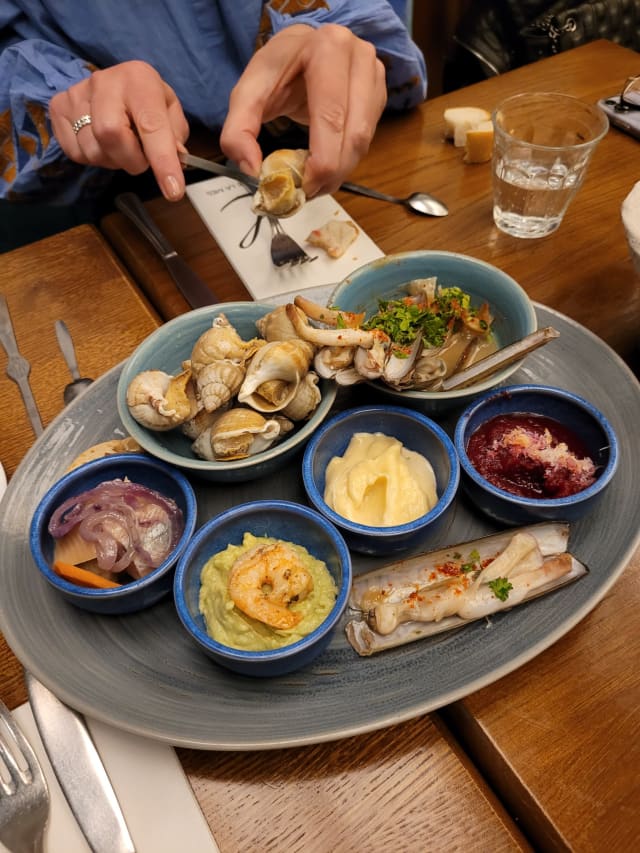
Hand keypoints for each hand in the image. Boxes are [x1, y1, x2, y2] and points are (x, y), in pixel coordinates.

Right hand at [49, 61, 189, 200]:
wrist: (116, 83)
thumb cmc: (146, 100)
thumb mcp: (170, 112)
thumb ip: (176, 137)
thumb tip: (176, 162)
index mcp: (139, 79)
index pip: (151, 125)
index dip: (163, 161)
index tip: (173, 190)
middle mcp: (104, 82)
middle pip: (111, 135)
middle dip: (131, 160)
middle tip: (141, 160)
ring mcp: (76, 93)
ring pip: (92, 149)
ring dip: (113, 161)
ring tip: (122, 147)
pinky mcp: (58, 107)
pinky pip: (74, 152)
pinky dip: (93, 159)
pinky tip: (102, 145)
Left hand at [220, 24, 385, 196]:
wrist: (302, 49)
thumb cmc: (278, 69)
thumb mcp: (248, 93)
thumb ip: (238, 131)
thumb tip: (251, 170)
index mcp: (328, 49)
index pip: (331, 117)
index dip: (322, 161)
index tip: (303, 187)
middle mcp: (359, 57)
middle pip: (354, 135)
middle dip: (331, 173)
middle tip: (309, 192)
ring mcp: (375, 75)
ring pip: (365, 142)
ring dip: (341, 171)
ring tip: (315, 182)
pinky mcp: (380, 93)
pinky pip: (368, 139)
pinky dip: (347, 160)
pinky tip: (327, 163)